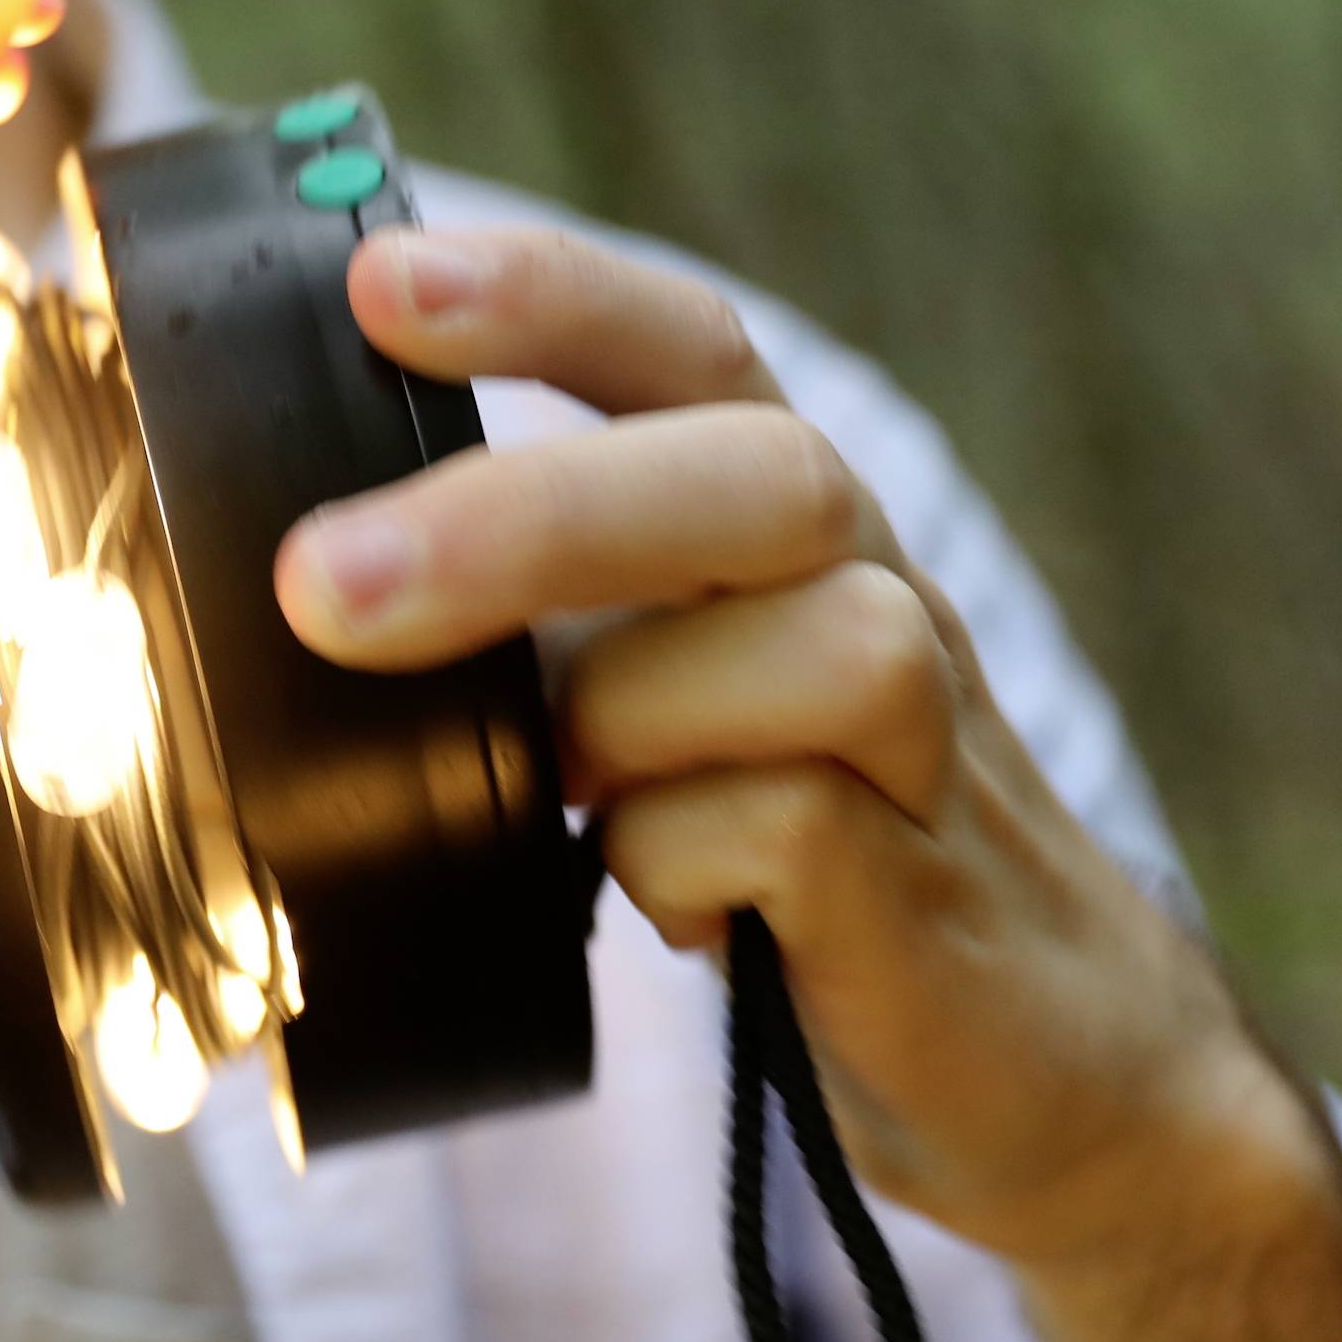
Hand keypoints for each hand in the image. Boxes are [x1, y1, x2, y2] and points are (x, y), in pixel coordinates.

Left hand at [273, 220, 1281, 1269]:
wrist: (1043, 1060)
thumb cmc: (789, 841)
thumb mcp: (647, 691)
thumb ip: (528, 629)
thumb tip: (298, 593)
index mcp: (774, 521)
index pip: (686, 349)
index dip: (547, 294)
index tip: (378, 281)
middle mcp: (868, 591)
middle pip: (765, 468)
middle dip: (534, 513)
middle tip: (320, 586)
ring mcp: (926, 745)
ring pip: (830, 640)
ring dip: (632, 711)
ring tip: (558, 790)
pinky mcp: (930, 899)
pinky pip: (803, 832)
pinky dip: (679, 862)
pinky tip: (656, 901)